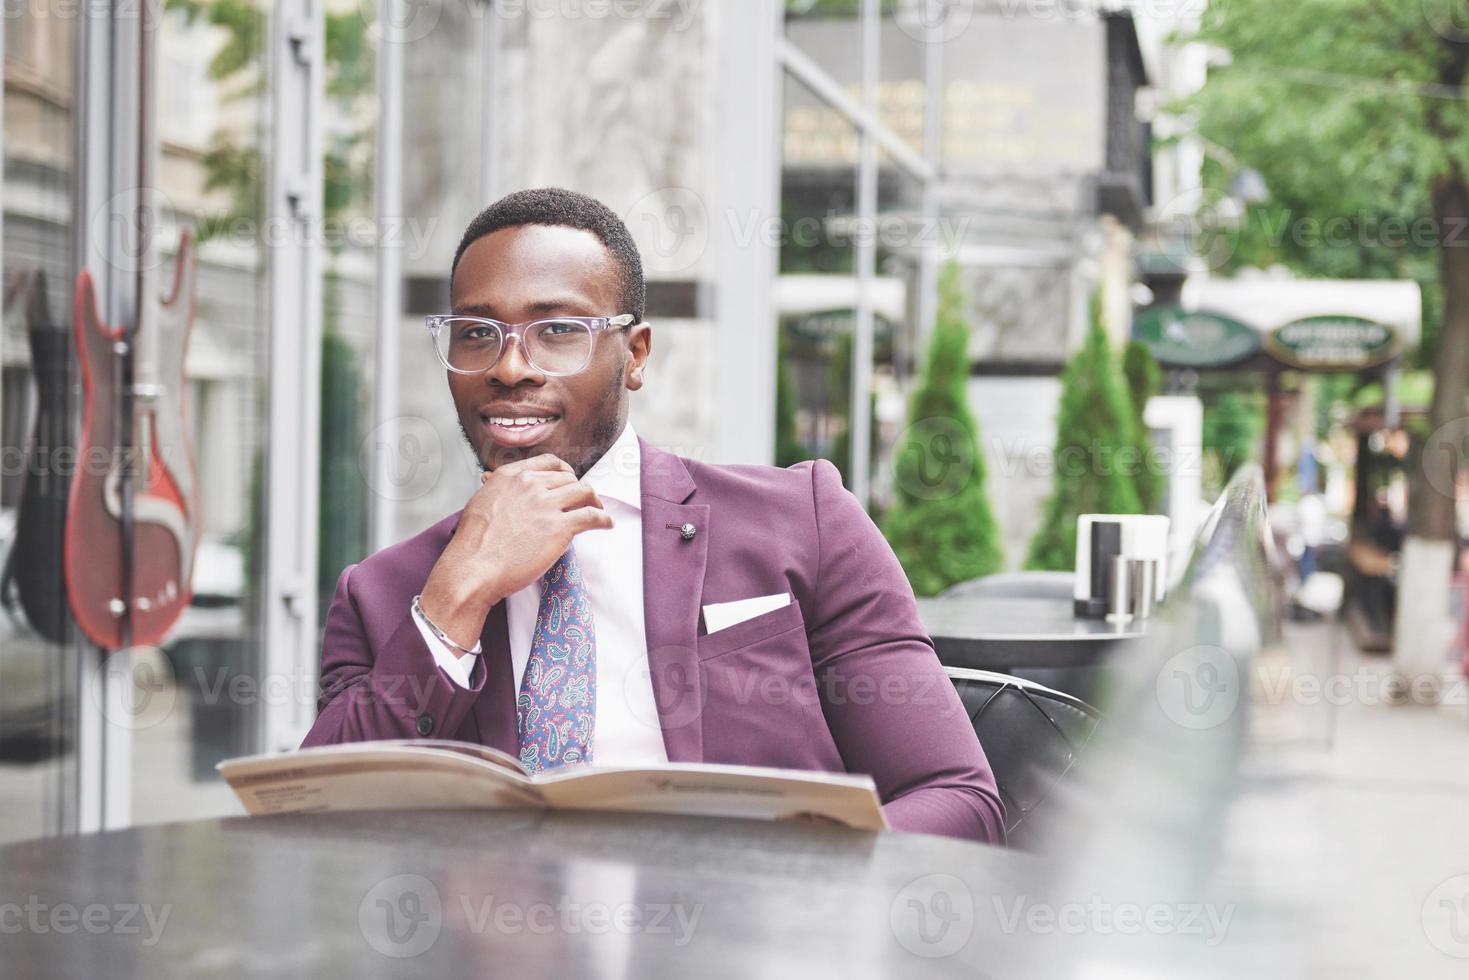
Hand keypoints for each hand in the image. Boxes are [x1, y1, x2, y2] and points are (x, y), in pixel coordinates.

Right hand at [419, 454, 612, 652]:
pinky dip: (604, 519)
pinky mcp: (560, 527)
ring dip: (595, 502)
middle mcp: (531, 484)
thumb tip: (505, 490)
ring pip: (584, 492)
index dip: (565, 472)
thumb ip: (500, 491)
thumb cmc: (473, 543)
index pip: (549, 462)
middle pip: (569, 479)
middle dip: (579, 490)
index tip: (570, 481)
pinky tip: (607, 524)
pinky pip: (592, 516)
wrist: (474, 568)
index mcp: (512, 476)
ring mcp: (546, 504)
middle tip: (584, 503)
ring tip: (599, 511)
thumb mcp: (481, 502)